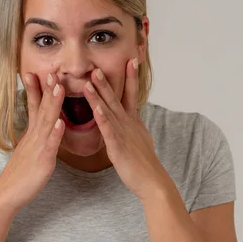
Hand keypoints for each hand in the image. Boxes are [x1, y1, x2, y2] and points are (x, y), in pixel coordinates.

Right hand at [0, 72, 64, 212]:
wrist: (7, 194)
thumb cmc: (20, 175)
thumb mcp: (28, 150)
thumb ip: (36, 137)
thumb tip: (43, 127)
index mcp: (32, 134)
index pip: (33, 106)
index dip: (35, 89)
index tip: (34, 72)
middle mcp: (34, 136)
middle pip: (41, 108)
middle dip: (46, 88)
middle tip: (50, 69)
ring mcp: (38, 147)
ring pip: (47, 121)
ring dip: (53, 104)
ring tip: (58, 87)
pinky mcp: (43, 160)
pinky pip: (51, 145)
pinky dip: (55, 133)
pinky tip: (61, 122)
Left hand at [83, 59, 172, 200]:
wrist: (152, 181)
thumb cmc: (144, 162)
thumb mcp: (140, 138)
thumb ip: (134, 125)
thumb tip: (134, 116)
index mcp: (133, 121)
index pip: (130, 94)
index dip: (130, 77)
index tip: (130, 60)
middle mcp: (128, 124)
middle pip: (116, 98)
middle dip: (107, 81)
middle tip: (98, 64)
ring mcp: (123, 134)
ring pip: (109, 111)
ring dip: (99, 95)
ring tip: (90, 80)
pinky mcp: (118, 147)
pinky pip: (108, 131)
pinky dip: (102, 119)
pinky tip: (96, 109)